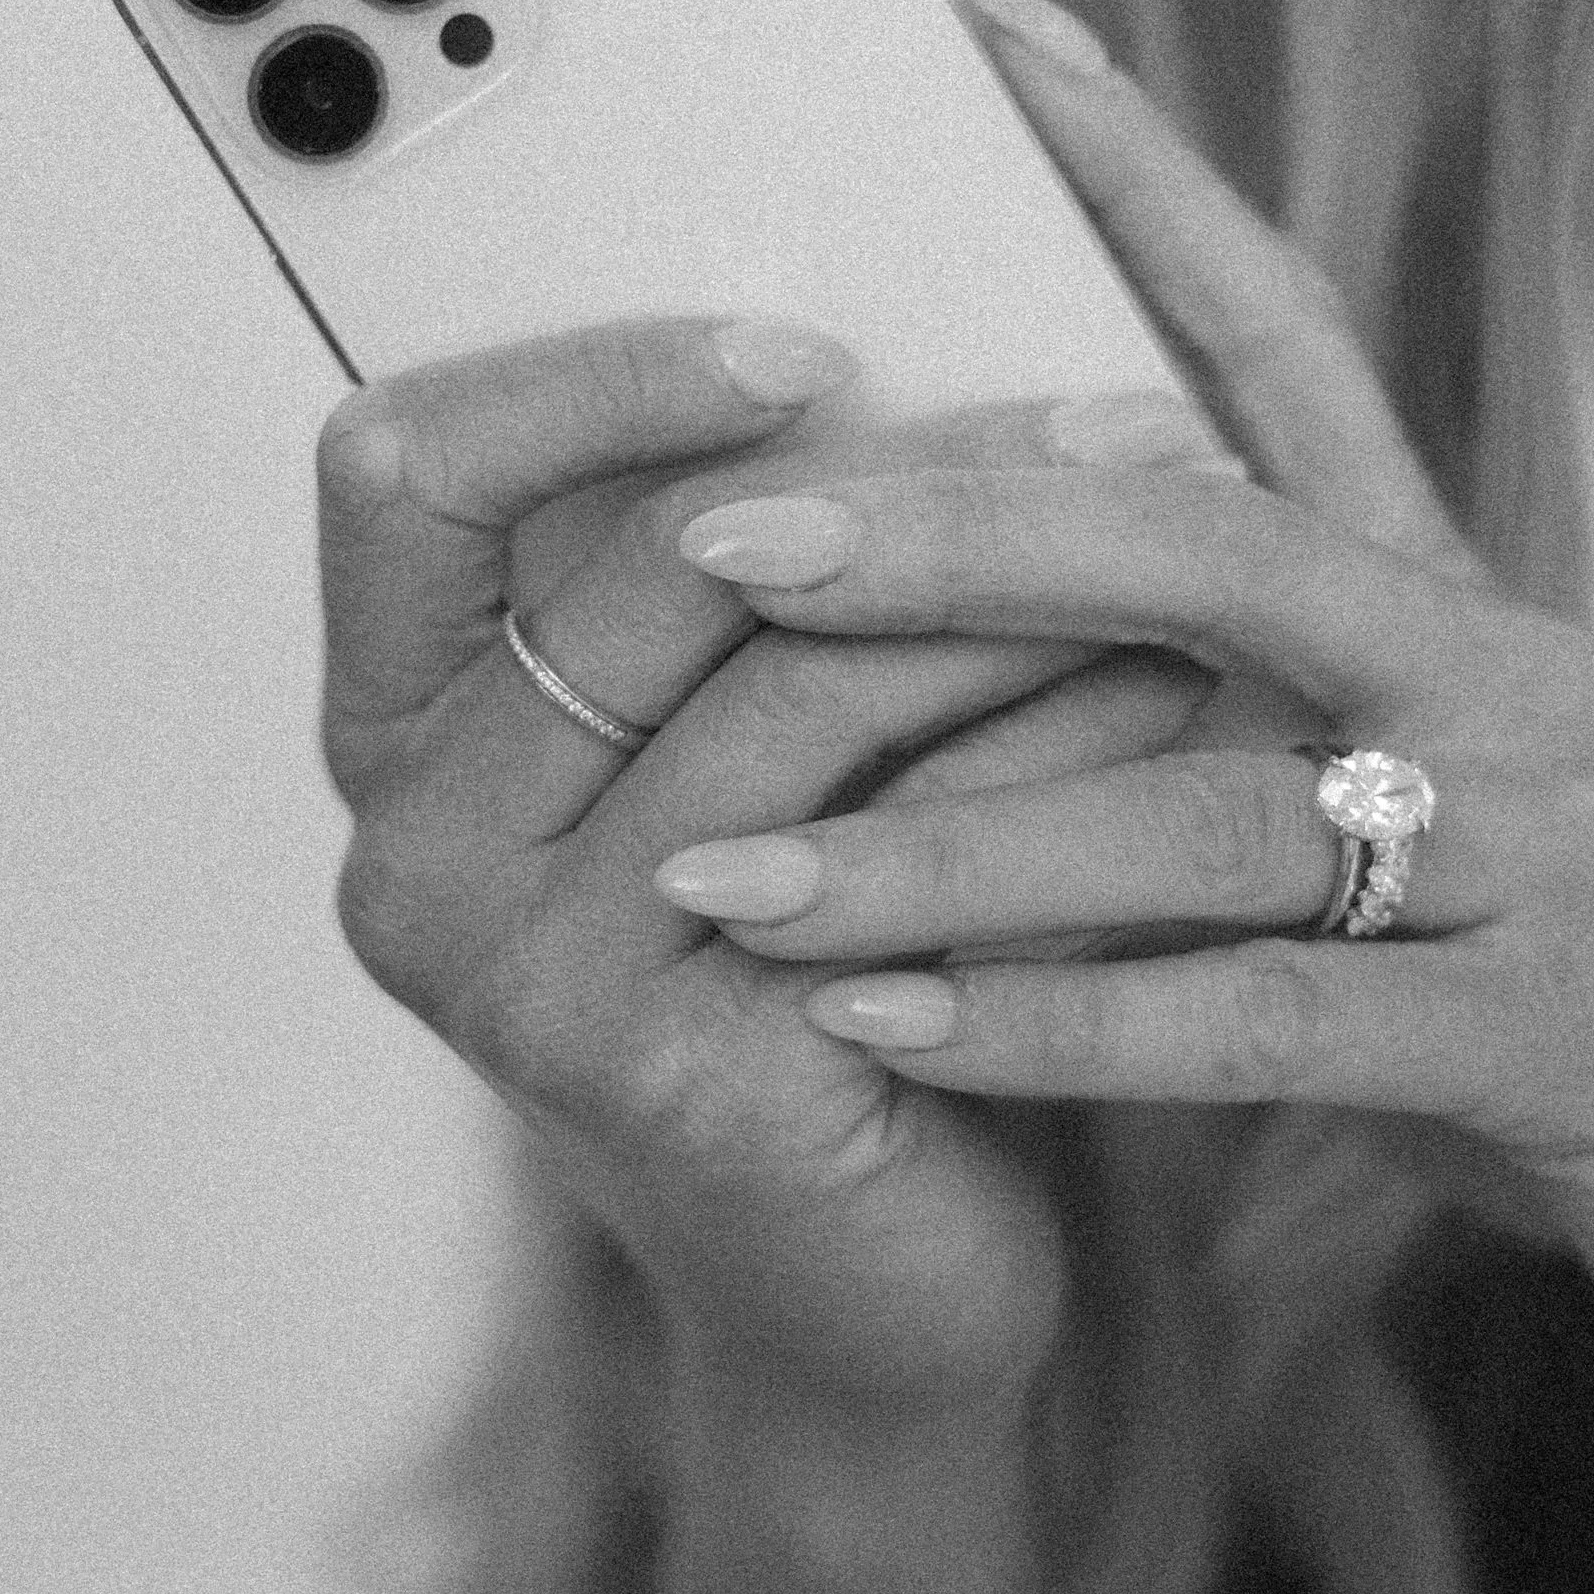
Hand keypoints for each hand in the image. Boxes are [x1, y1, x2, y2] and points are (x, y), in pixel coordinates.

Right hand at [316, 313, 1203, 1438]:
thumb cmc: (827, 966)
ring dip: (1024, 596)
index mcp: (394, 732)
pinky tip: (1185, 695)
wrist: (871, 1288)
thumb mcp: (753, 749)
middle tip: (1134, 417)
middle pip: (652, 567)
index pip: (405, 473)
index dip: (592, 377)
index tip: (812, 340)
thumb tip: (938, 305)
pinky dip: (1046, 748)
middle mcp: (410, 852)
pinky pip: (890, 846)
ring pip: (795, 691)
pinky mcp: (668, 1073)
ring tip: (1199, 531)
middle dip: (925, 473)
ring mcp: (521, 977)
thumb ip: (759, 577)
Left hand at [654, 9, 1593, 1481]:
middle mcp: (1501, 677)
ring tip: (722, 881)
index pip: (1287, 332)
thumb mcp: (1407, 792)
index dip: (1143, 172)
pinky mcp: (1555, 1043)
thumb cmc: (1554, 973)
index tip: (985, 23)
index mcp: (1449, 593)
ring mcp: (1541, 855)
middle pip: (1205, 540)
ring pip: (1201, 813)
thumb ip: (1228, 695)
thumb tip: (985, 571)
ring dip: (944, 851)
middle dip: (950, 536)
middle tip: (722, 541)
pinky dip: (1059, 1028)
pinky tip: (882, 1033)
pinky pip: (1262, 1026)